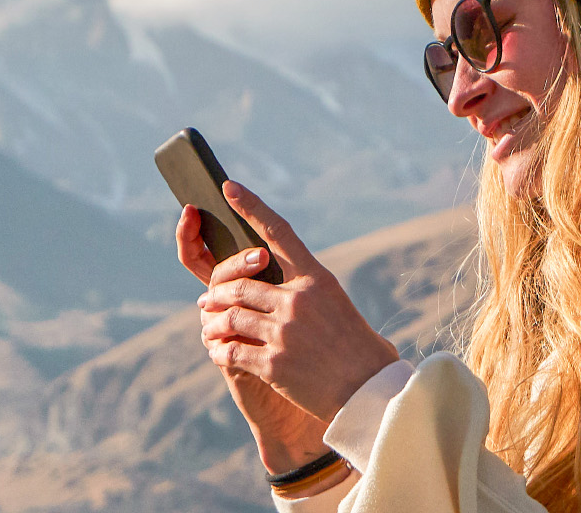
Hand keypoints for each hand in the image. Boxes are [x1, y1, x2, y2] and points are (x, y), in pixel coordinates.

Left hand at [186, 182, 402, 421]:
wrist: (372, 391)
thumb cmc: (359, 350)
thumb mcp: (337, 307)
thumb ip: (307, 293)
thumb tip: (275, 287)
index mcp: (317, 279)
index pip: (278, 232)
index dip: (251, 206)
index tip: (228, 188)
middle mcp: (298, 300)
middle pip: (240, 284)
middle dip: (219, 292)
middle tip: (208, 300)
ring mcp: (284, 331)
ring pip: (230, 316)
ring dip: (215, 321)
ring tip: (211, 326)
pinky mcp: (273, 363)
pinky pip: (231, 350)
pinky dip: (220, 350)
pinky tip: (218, 352)